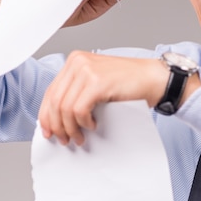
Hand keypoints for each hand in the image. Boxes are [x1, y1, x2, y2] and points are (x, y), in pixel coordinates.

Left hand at [38, 51, 168, 145]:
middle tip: (64, 139)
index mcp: (74, 60)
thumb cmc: (129, 83)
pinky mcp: (97, 82)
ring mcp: (87, 70)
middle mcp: (77, 62)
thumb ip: (77, 92)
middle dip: (57, 125)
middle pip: (55, 100)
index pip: (51, 91)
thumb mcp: (97, 82)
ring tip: (79, 138)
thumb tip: (57, 118)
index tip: (48, 131)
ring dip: (71, 128)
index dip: (46, 114)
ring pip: (65, 107)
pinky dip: (83, 123)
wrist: (153, 78)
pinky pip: (79, 109)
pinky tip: (93, 126)